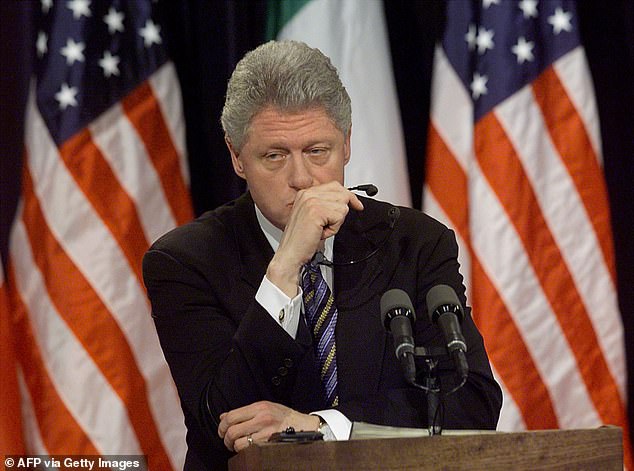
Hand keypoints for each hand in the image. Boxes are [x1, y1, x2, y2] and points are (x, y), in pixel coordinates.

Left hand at [218, 401, 319, 451]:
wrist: (304, 426)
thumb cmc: (285, 417)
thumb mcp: (265, 407)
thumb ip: (245, 411)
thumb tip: (223, 416)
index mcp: (259, 407)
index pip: (232, 416)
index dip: (222, 426)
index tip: (221, 430)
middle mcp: (262, 418)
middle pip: (232, 430)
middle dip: (226, 438)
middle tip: (228, 441)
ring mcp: (266, 432)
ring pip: (238, 442)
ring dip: (235, 446)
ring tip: (237, 445)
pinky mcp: (269, 444)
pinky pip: (249, 450)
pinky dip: (244, 451)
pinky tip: (247, 448)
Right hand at [267, 182, 363, 296]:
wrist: (290, 253)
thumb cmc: (301, 239)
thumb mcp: (312, 216)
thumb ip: (325, 205)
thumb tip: (346, 200)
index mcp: (305, 193)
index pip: (335, 186)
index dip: (348, 196)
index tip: (357, 204)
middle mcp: (307, 194)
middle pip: (342, 194)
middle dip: (341, 212)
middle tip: (328, 225)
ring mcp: (311, 201)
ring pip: (342, 206)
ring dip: (336, 222)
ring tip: (321, 229)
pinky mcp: (316, 211)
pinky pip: (339, 217)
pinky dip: (334, 229)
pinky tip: (321, 233)